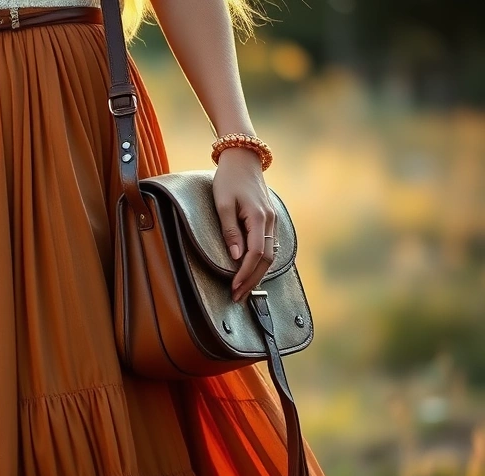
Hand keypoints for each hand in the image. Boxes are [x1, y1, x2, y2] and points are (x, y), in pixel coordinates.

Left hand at [212, 147, 275, 302]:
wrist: (243, 159)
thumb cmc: (228, 180)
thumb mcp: (222, 204)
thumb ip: (230, 230)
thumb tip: (236, 256)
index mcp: (258, 217)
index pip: (255, 254)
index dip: (245, 274)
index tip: (233, 288)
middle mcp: (269, 221)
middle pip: (266, 260)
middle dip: (252, 280)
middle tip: (238, 297)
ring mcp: (272, 221)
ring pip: (270, 255)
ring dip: (257, 274)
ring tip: (243, 289)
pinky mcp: (269, 220)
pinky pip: (269, 246)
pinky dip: (261, 263)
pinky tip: (252, 272)